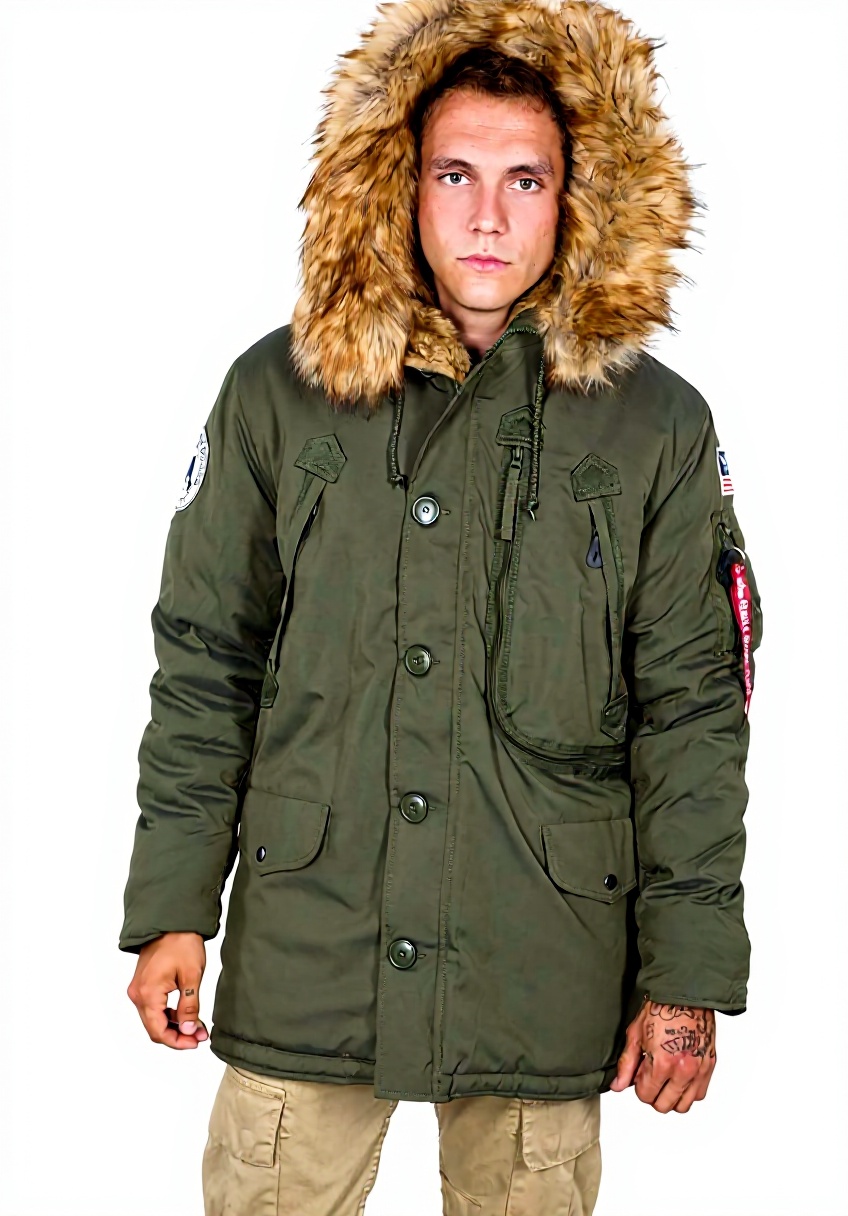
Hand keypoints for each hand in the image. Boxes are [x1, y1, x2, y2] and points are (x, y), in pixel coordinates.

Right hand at [127, 931, 208, 1049]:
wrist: (171, 920)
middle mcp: (138, 994)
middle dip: (178, 1035)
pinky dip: (169, 1014)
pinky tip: (186, 1014)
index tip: (195, 1042)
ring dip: (174, 1025)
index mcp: (147, 994)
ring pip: (154, 1018)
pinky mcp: (143, 985)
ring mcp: (138, 989)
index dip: (177, 1042)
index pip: (158, 1031)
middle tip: (199, 1036)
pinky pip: (154, 1007)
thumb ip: (189, 1006)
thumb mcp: (191, 976)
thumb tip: (189, 1030)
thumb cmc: (181, 943)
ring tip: (197, 1026)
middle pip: (155, 1028)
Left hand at [609, 997, 715, 1112]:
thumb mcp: (635, 1034)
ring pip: (683, 1105)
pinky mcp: (710, 1066)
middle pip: (663, 1105)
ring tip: (665, 1080)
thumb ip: (627, 1064)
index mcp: (662, 1062)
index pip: (646, 1095)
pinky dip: (688, 1091)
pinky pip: (699, 1094)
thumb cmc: (660, 1009)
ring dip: (671, 1097)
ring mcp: (699, 1070)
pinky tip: (679, 1078)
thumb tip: (618, 1086)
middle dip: (653, 1094)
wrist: (685, 993)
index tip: (639, 1075)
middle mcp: (683, 1070)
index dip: (638, 1086)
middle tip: (651, 1078)